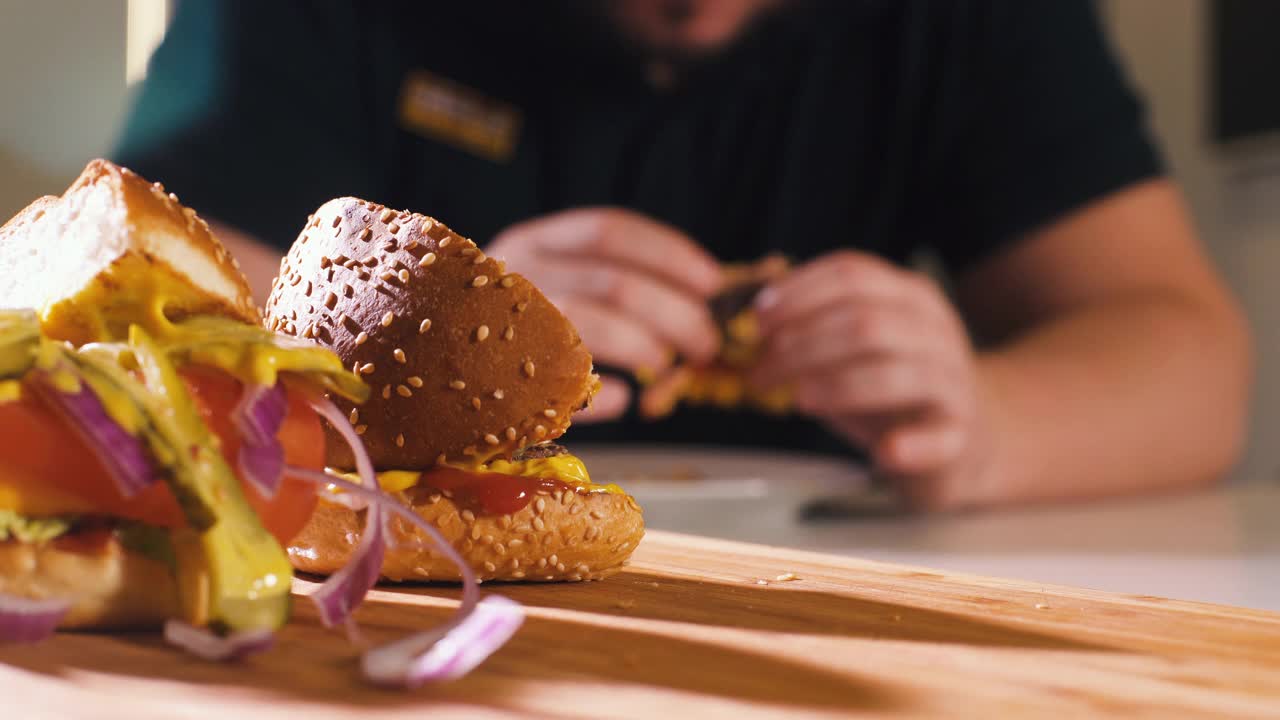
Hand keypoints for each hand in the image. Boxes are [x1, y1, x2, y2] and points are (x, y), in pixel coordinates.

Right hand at [488, 208, 721, 420]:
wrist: (422, 370)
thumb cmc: (509, 327)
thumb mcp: (552, 284)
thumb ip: (608, 284)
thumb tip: (692, 299)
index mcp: (532, 241)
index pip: (609, 230)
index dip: (669, 254)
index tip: (712, 282)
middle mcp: (513, 271)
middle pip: (614, 282)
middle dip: (676, 313)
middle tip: (707, 342)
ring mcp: (500, 321)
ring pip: (592, 327)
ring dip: (646, 347)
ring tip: (669, 365)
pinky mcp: (495, 375)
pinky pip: (564, 384)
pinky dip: (607, 395)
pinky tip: (625, 399)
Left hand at [750, 251, 997, 509]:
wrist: (969, 438)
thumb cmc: (893, 389)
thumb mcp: (855, 348)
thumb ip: (814, 329)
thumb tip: (748, 323)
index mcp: (908, 297)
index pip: (852, 274)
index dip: (799, 292)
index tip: (756, 318)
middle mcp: (936, 331)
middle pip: (865, 322)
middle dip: (802, 344)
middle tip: (760, 371)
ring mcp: (954, 382)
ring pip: (895, 372)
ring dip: (837, 385)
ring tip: (797, 400)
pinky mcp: (962, 435)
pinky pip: (940, 437)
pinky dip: (910, 444)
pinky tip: (883, 453)